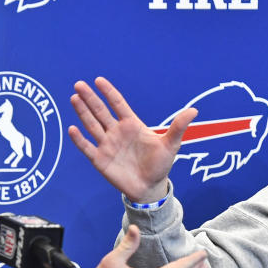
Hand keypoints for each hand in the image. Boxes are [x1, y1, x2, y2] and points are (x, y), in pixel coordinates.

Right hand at [68, 76, 196, 202]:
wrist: (150, 188)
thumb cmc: (160, 165)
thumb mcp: (171, 145)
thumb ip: (178, 127)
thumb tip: (194, 110)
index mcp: (132, 125)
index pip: (117, 104)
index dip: (108, 92)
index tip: (98, 80)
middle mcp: (117, 132)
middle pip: (100, 112)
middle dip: (90, 98)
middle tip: (79, 84)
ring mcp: (107, 145)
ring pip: (91, 125)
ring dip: (82, 112)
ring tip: (74, 98)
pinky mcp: (100, 160)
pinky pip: (87, 147)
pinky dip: (79, 139)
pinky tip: (73, 128)